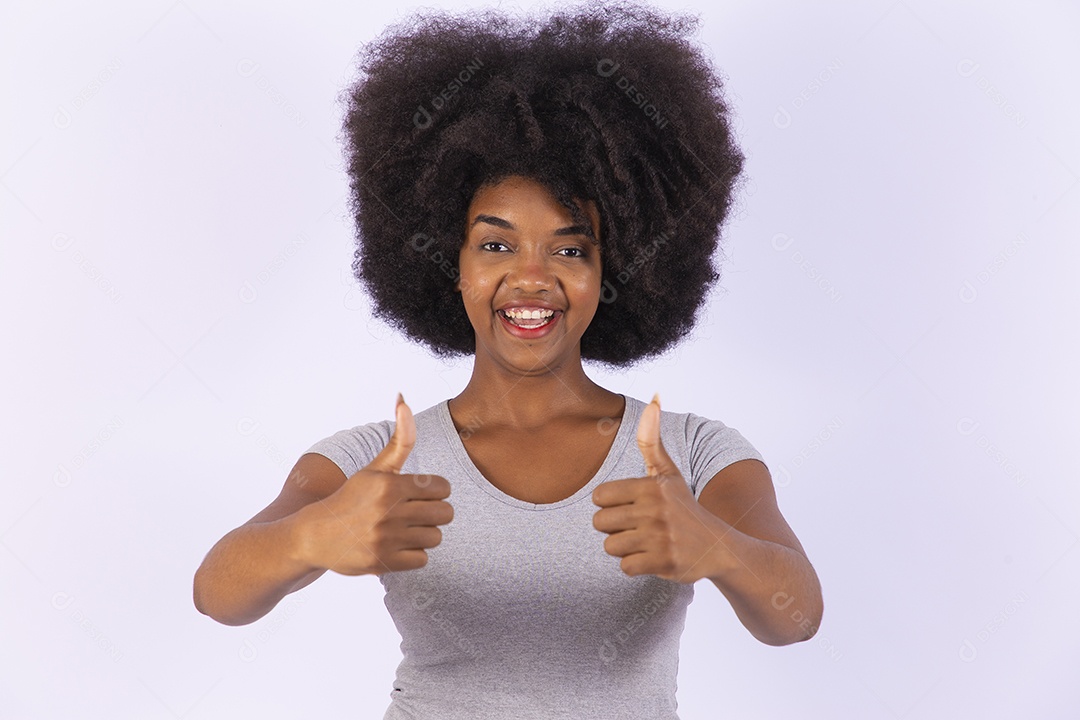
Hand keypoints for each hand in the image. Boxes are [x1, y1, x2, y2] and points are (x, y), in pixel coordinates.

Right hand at [296, 394, 452, 575]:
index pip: (443, 488)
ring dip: (423, 534)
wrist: (315, 535)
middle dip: (434, 512)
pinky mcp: (383, 563)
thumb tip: (404, 398)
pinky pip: (423, 559)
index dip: (435, 491)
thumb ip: (400, 439)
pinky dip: (413, 554)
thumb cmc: (352, 498)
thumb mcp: (375, 468)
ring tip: (403, 530)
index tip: (419, 494)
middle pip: (445, 513)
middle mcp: (388, 511)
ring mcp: (385, 538)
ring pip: (435, 537)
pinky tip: (396, 546)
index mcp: (390, 484)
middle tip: (414, 513)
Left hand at [592, 394, 727, 583]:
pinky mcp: (663, 563)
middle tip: (640, 526)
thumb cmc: (684, 506)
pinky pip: (625, 567)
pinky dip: (636, 566)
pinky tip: (654, 556)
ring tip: (647, 541)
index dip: (611, 504)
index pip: (599, 497)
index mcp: (651, 486)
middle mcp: (655, 510)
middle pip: (600, 523)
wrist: (719, 546)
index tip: (632, 506)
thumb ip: (652, 440)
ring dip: (625, 548)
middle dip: (615, 528)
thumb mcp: (669, 473)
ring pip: (610, 547)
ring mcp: (660, 538)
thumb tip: (655, 396)